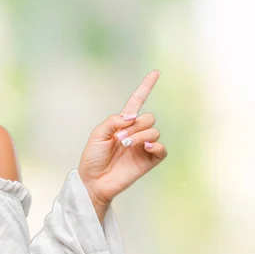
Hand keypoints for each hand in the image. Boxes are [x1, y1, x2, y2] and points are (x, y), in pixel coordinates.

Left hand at [78, 70, 167, 220]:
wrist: (94, 181)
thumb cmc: (93, 158)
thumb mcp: (97, 134)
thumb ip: (114, 121)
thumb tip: (132, 117)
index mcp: (123, 123)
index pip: (137, 101)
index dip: (146, 87)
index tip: (156, 72)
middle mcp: (136, 133)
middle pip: (148, 118)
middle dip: (135, 126)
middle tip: (120, 138)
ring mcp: (143, 147)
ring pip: (154, 131)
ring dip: (140, 136)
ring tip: (126, 145)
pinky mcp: (149, 160)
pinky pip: (162, 149)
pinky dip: (156, 145)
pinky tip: (145, 147)